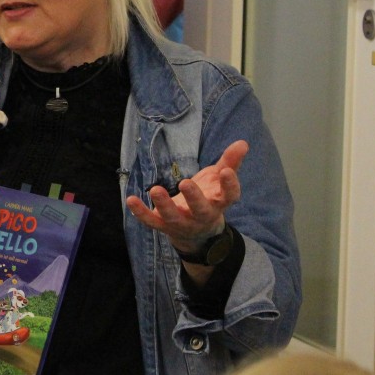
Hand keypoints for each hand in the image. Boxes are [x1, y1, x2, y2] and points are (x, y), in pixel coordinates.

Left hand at [126, 140, 247, 256]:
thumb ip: (230, 162)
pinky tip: (131, 199)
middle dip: (193, 198)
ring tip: (155, 189)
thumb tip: (243, 142)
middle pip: (201, 210)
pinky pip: (151, 221)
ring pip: (173, 217)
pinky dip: (141, 212)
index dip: (229, 185)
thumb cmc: (209, 198)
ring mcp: (182, 223)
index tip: (226, 171)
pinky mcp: (164, 226)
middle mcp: (202, 216)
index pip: (229, 196)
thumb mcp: (218, 180)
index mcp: (219, 203)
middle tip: (185, 183)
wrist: (197, 232)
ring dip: (164, 205)